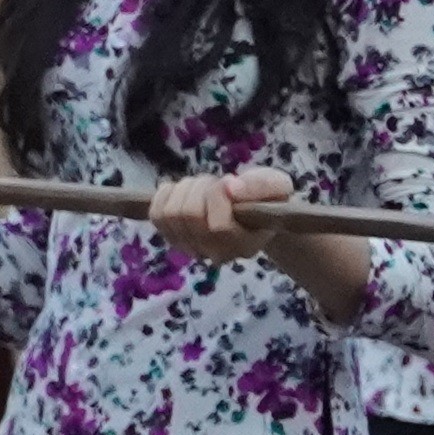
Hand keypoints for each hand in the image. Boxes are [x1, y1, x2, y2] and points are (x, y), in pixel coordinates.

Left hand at [145, 167, 298, 262]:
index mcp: (245, 245)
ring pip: (170, 212)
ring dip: (185, 188)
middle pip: (189, 215)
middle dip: (201, 186)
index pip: (218, 226)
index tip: (231, 181)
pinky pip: (156, 214)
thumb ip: (262, 186)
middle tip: (217, 183)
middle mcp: (216, 253)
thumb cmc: (268, 198)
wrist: (254, 211)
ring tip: (203, 186)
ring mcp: (191, 248)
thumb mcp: (278, 186)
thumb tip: (231, 189)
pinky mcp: (173, 237)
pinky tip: (184, 191)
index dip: (219, 195)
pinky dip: (166, 194)